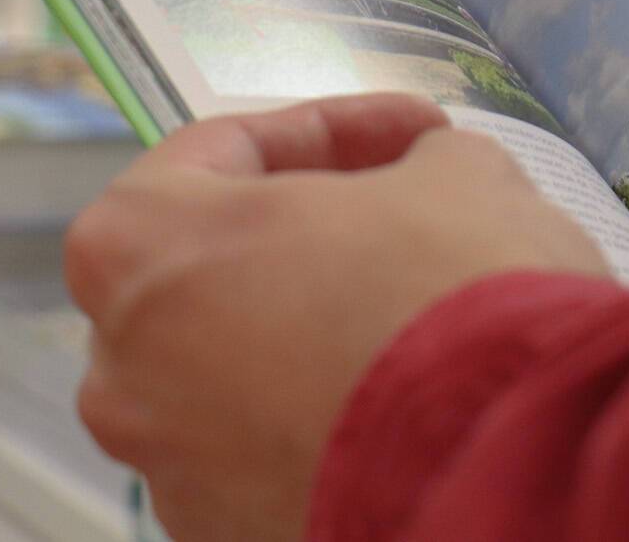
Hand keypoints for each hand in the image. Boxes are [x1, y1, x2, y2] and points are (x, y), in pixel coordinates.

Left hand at [63, 95, 609, 541]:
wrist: (506, 468)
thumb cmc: (451, 297)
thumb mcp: (455, 171)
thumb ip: (414, 161)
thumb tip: (426, 177)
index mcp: (136, 243)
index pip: (223, 152)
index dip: (334, 127)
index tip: (410, 130)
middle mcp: (121, 364)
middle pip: (214, 266)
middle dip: (311, 231)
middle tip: (406, 207)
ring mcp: (168, 465)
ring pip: (240, 366)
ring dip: (316, 324)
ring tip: (416, 302)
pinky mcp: (226, 535)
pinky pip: (271, 450)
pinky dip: (327, 414)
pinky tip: (408, 391)